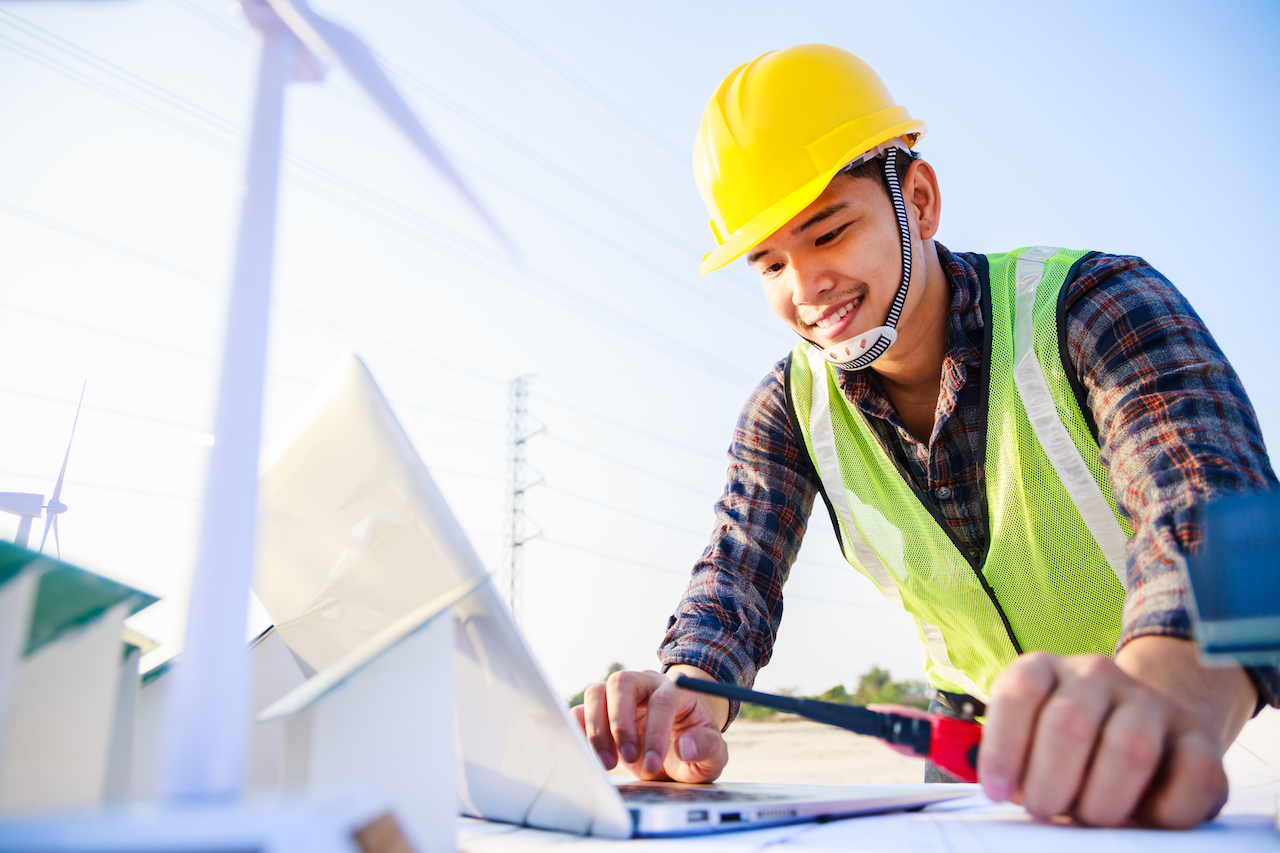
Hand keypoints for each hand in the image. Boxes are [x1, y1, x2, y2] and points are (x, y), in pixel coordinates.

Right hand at [572, 666, 728, 781]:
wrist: (678, 746)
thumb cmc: (695, 746)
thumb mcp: (713, 754)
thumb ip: (708, 748)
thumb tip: (686, 746)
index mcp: (675, 690)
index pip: (661, 701)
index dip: (655, 732)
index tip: (652, 764)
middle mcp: (643, 685)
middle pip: (621, 683)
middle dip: (620, 723)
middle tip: (627, 758)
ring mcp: (618, 696)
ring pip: (596, 693)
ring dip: (596, 729)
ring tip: (608, 763)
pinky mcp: (599, 712)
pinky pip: (579, 711)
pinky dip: (578, 730)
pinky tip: (590, 754)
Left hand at [978, 649, 1243, 827]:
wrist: (1145, 730)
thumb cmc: (1068, 752)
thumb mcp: (1027, 745)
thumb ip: (1008, 761)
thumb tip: (997, 787)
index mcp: (1045, 669)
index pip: (1019, 692)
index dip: (1003, 747)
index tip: (997, 791)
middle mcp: (1095, 674)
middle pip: (1070, 725)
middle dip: (1051, 784)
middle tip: (1047, 810)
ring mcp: (1150, 700)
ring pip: (1129, 750)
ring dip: (1104, 802)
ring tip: (1091, 817)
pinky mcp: (1199, 736)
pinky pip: (1192, 776)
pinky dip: (1164, 812)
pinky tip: (1145, 817)